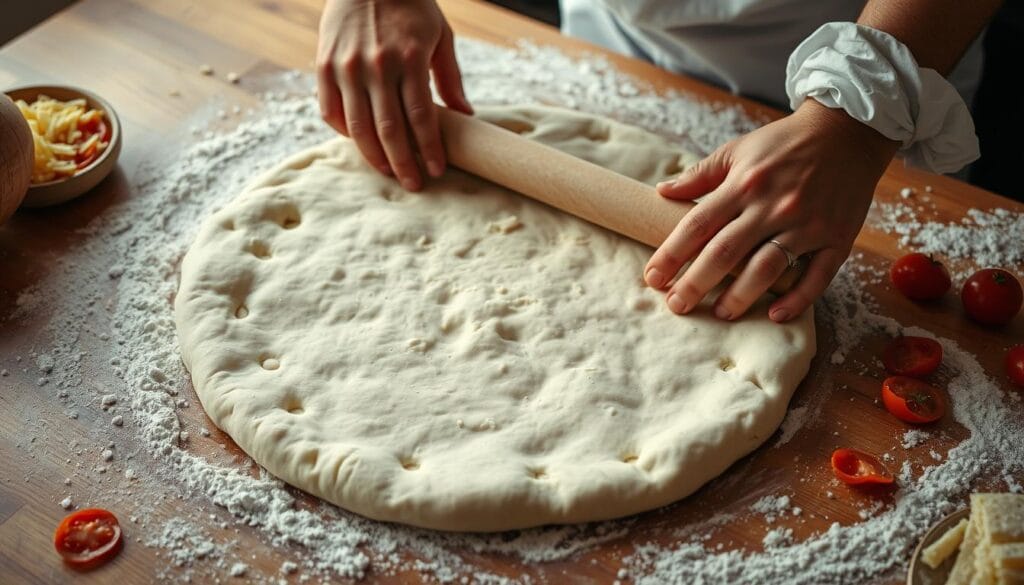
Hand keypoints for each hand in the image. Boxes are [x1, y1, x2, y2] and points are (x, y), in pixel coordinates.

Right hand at [316, 0, 472, 190]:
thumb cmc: (411, 7)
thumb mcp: (440, 35)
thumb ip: (450, 77)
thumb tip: (466, 115)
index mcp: (409, 59)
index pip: (422, 117)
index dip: (429, 149)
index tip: (437, 170)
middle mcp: (376, 66)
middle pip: (390, 130)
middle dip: (403, 164)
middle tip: (414, 184)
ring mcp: (347, 67)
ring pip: (358, 127)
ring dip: (374, 156)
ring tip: (388, 171)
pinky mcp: (324, 66)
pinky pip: (330, 111)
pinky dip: (344, 133)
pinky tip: (360, 143)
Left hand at [643, 99, 898, 321]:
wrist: (848, 131)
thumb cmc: (785, 143)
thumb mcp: (738, 150)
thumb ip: (701, 174)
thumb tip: (662, 192)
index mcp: (744, 184)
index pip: (698, 224)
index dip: (672, 254)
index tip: (653, 278)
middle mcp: (773, 206)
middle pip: (726, 252)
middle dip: (696, 283)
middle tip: (677, 305)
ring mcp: (806, 224)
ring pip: (766, 269)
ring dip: (739, 296)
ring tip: (720, 313)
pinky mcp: (837, 238)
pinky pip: (816, 277)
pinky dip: (796, 300)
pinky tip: (774, 315)